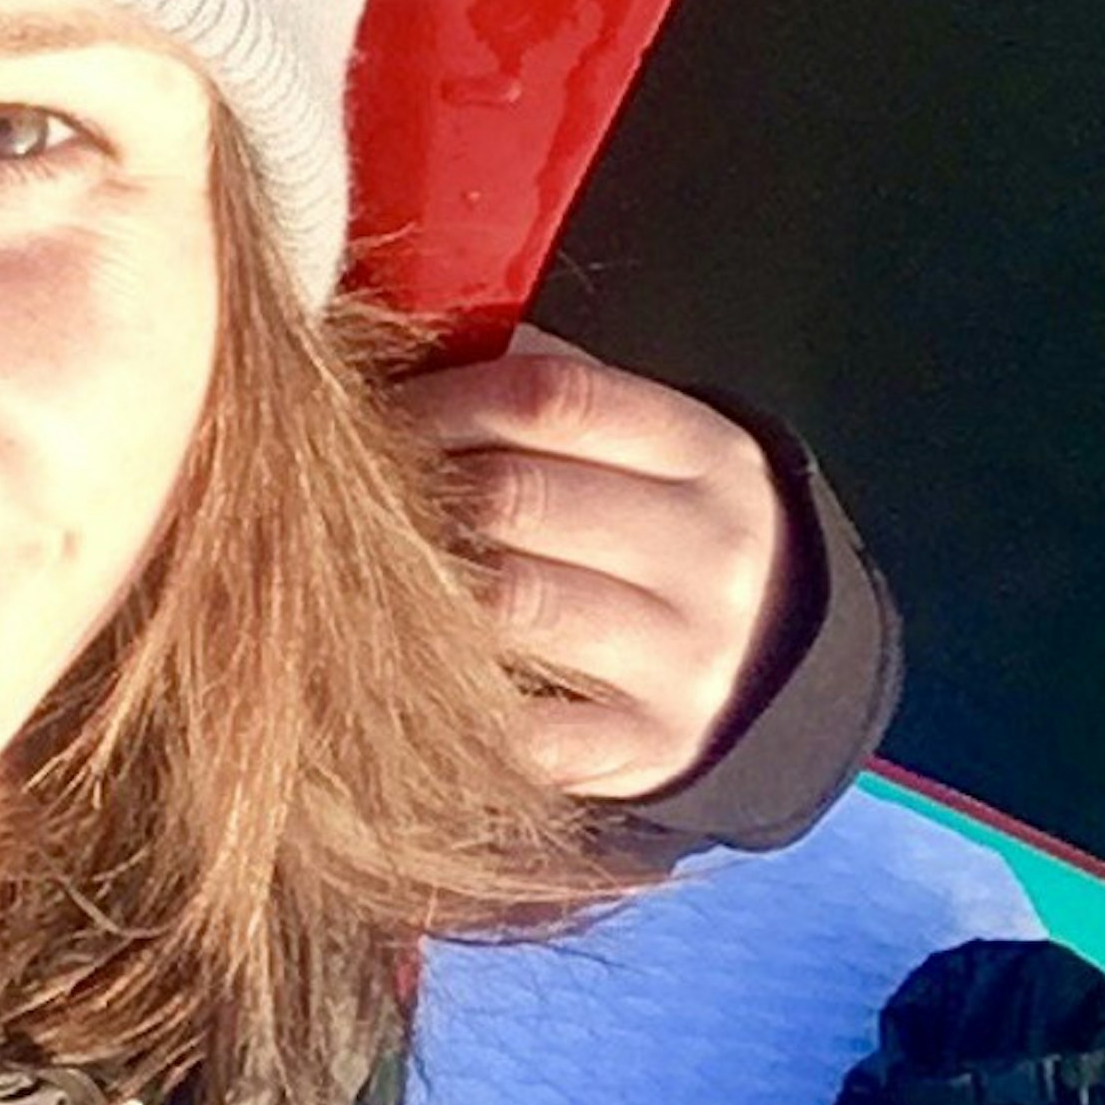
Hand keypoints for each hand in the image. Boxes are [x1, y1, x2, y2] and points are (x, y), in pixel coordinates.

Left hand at [397, 331, 791, 802]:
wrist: (759, 666)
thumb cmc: (652, 538)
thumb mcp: (644, 455)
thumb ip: (545, 408)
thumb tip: (397, 358)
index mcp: (705, 456)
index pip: (551, 397)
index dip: (445, 396)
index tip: (381, 414)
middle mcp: (709, 554)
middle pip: (518, 497)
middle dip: (413, 492)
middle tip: (345, 500)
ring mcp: (684, 659)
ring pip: (509, 603)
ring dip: (415, 587)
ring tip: (359, 575)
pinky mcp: (646, 746)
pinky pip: (517, 722)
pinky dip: (444, 696)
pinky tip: (400, 669)